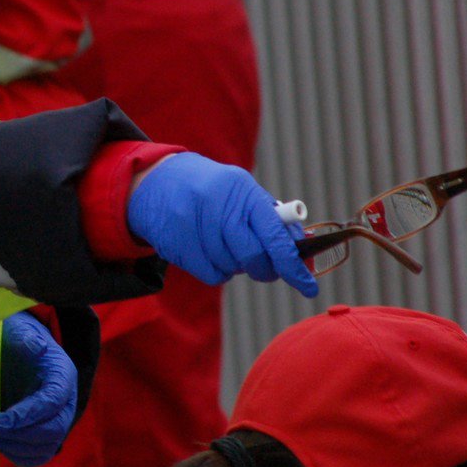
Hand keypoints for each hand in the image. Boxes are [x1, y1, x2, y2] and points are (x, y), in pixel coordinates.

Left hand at [0, 312, 76, 466]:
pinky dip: (18, 455)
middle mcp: (66, 402)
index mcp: (63, 375)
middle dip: (18, 434)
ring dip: (14, 446)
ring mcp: (57, 420)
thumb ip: (26, 338)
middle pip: (52, 429)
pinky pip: (38, 455)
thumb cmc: (20, 338)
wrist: (23, 349)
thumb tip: (33, 346)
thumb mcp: (22, 331)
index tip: (0, 419)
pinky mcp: (46, 434)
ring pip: (45, 446)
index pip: (52, 401)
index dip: (28, 413)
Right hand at [128, 153, 317, 296]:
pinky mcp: (177, 244)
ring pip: (232, 268)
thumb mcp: (242, 192)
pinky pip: (212, 275)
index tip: (307, 286)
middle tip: (264, 267)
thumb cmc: (212, 190)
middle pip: (252, 256)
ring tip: (225, 245)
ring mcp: (194, 225)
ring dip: (236, 265)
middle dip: (264, 269)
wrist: (158, 181)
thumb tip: (301, 254)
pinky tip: (209, 252)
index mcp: (242, 190)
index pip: (274, 235)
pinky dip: (218, 271)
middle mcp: (217, 206)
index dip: (292, 264)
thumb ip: (272, 220)